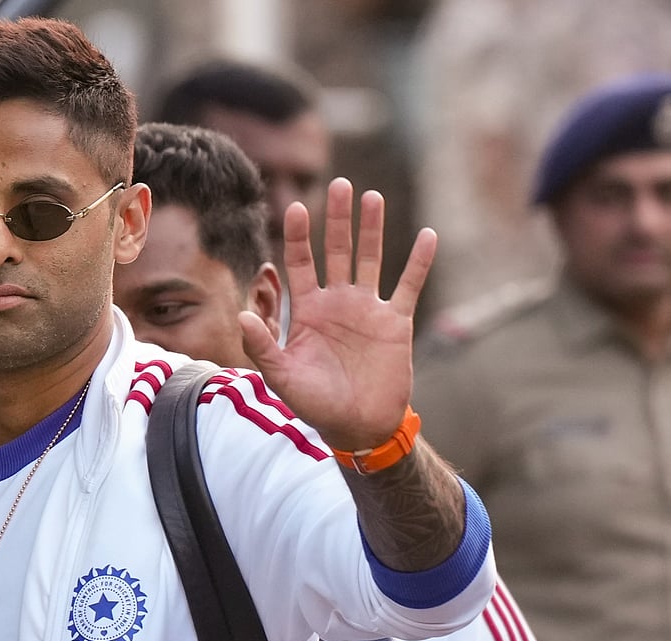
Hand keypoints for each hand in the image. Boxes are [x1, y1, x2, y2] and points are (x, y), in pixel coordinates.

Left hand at [239, 177, 435, 449]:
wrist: (357, 426)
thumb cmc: (315, 403)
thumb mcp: (281, 376)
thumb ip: (262, 346)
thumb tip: (242, 315)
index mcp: (307, 310)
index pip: (300, 263)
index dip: (299, 236)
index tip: (296, 207)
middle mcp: (337, 302)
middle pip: (337, 250)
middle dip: (337, 219)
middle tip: (340, 183)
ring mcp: (368, 309)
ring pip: (371, 259)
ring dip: (373, 229)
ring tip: (373, 197)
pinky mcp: (396, 322)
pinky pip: (409, 286)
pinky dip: (419, 262)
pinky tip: (428, 235)